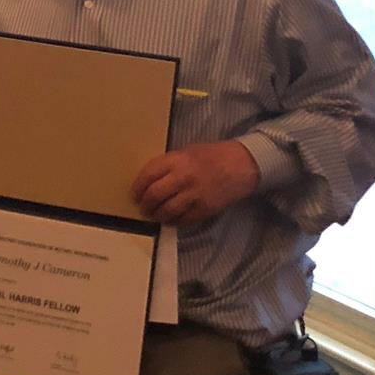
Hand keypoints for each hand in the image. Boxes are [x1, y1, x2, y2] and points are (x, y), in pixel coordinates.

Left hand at [132, 140, 259, 226]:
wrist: (240, 166)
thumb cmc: (210, 156)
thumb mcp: (185, 152)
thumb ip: (167, 165)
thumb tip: (148, 182)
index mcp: (176, 160)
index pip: (148, 175)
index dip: (138, 187)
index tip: (134, 194)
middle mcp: (183, 177)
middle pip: (155, 195)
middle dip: (145, 204)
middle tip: (142, 207)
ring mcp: (195, 195)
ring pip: (167, 210)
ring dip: (157, 215)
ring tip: (154, 215)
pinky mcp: (205, 209)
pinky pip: (184, 219)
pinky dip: (174, 221)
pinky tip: (170, 219)